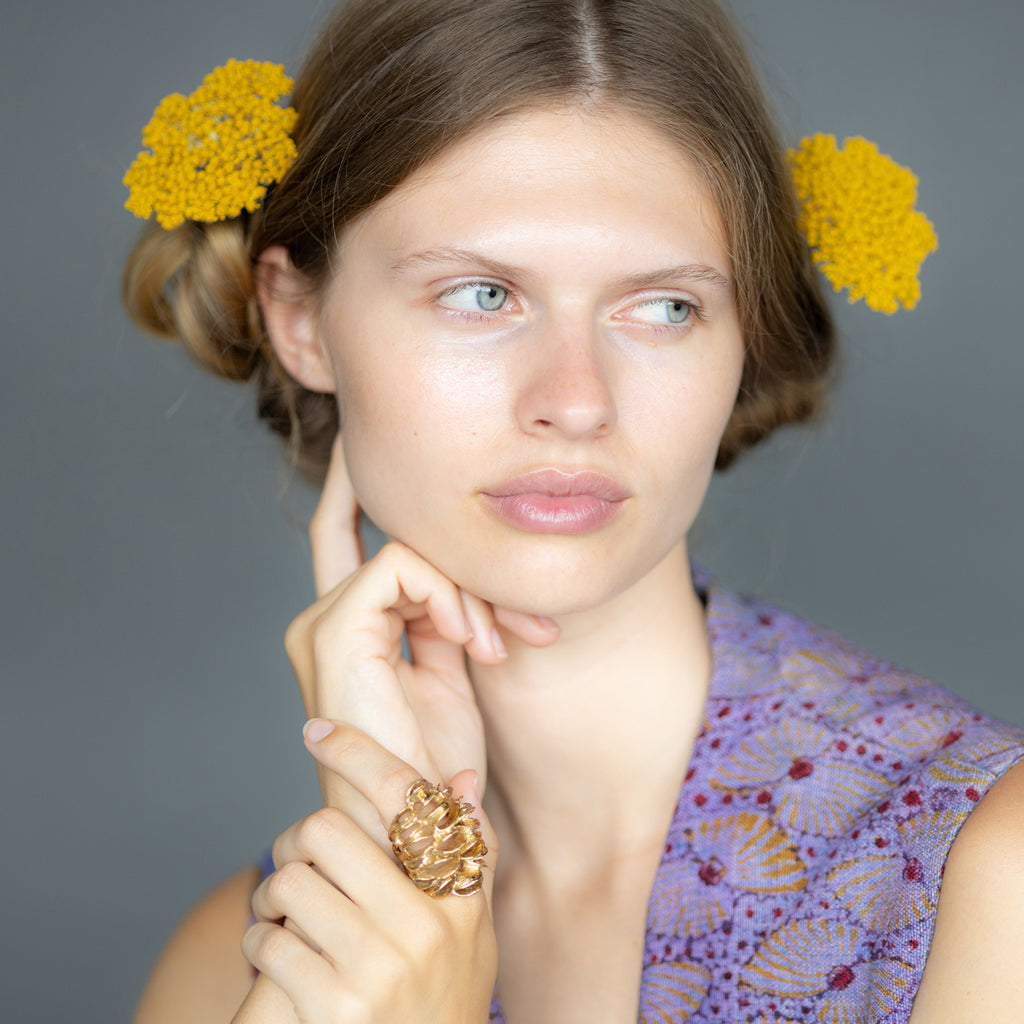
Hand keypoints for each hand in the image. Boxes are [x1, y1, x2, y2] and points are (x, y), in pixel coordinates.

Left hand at [244, 721, 497, 1023]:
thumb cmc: (444, 998)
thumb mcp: (472, 930)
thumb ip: (470, 853)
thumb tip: (460, 777)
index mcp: (460, 896)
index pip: (407, 797)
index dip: (357, 752)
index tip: (318, 731)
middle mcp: (425, 926)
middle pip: (327, 829)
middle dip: (297, 841)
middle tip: (297, 859)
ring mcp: (379, 969)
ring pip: (290, 882)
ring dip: (273, 896)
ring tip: (286, 915)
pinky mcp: (333, 1008)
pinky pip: (269, 942)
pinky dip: (260, 941)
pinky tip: (278, 954)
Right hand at [288, 435, 558, 843]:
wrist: (419, 834)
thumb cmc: (436, 766)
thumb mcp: (449, 672)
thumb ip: (444, 613)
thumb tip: (464, 566)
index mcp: (345, 628)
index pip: (351, 533)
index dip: (364, 484)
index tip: (401, 445)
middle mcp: (320, 619)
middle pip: (372, 528)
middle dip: (430, 523)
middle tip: (489, 571)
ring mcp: (320, 626)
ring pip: (405, 547)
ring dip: (471, 589)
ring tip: (502, 643)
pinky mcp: (335, 633)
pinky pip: (402, 568)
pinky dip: (451, 597)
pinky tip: (474, 643)